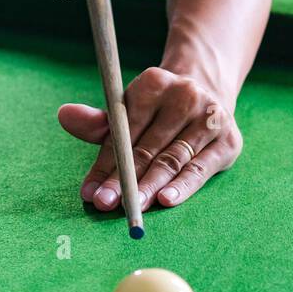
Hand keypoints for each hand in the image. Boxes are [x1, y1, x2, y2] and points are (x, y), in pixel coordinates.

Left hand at [58, 66, 242, 211]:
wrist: (208, 94)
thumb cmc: (157, 112)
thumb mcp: (128, 111)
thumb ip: (98, 122)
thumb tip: (64, 116)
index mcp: (154, 83)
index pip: (125, 128)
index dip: (105, 162)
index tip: (90, 190)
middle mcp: (185, 95)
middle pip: (148, 147)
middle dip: (124, 180)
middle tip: (105, 204)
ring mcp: (209, 118)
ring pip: (172, 160)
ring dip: (150, 187)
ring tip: (131, 209)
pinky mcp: (228, 141)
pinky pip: (200, 169)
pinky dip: (182, 187)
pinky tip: (166, 201)